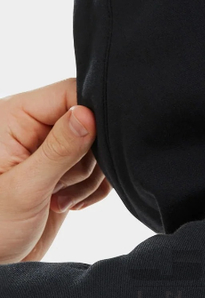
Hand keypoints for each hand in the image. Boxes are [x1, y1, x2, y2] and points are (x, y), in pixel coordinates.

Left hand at [0, 77, 111, 263]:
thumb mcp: (25, 188)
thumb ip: (59, 149)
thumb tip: (88, 114)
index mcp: (14, 117)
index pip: (69, 93)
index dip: (89, 118)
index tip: (87, 152)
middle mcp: (30, 127)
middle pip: (89, 120)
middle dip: (86, 157)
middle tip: (60, 185)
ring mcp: (47, 150)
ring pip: (96, 147)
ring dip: (87, 178)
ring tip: (57, 199)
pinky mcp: (61, 171)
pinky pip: (96, 168)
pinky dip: (91, 188)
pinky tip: (67, 204)